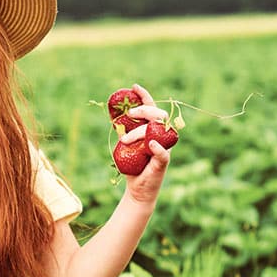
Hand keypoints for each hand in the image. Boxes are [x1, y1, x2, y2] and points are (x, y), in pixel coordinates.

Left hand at [118, 83, 170, 202]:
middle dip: (143, 111)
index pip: (151, 109)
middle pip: (158, 115)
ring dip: (140, 132)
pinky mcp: (163, 162)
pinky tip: (150, 144)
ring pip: (157, 130)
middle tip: (128, 115)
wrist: (137, 190)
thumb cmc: (132, 166)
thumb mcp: (124, 145)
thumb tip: (113, 115)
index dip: (145, 96)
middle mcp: (160, 136)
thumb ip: (123, 131)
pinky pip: (163, 153)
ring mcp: (163, 148)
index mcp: (152, 130)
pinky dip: (157, 147)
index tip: (134, 87)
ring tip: (124, 140)